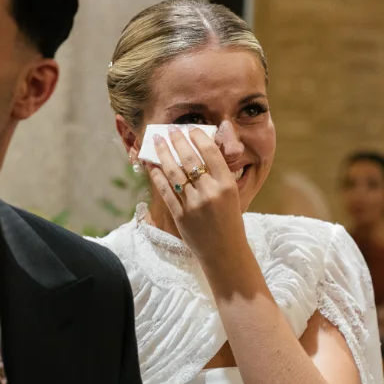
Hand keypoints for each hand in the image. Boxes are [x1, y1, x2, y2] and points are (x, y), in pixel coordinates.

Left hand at [143, 125, 248, 277]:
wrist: (225, 253)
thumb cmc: (230, 221)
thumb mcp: (232, 195)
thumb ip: (218, 174)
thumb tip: (201, 149)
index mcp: (227, 185)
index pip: (210, 153)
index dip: (198, 137)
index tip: (190, 129)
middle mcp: (210, 192)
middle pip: (189, 159)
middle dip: (177, 141)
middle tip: (170, 130)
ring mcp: (193, 204)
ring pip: (173, 172)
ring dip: (163, 154)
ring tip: (158, 142)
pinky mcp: (180, 215)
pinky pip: (165, 190)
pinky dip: (157, 175)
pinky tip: (152, 165)